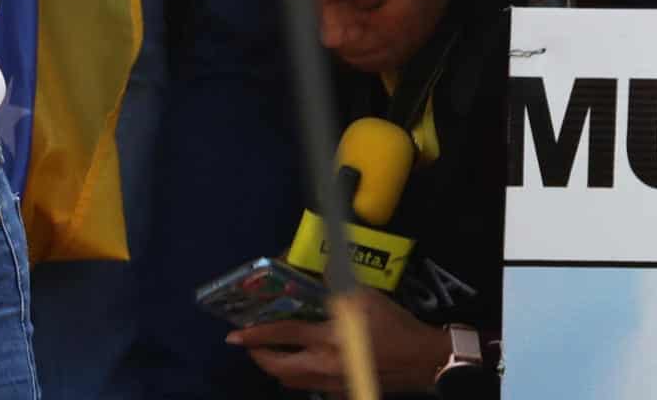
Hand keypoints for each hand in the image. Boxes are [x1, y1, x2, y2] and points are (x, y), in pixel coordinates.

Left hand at [229, 288, 449, 394]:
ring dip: (277, 368)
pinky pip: (311, 388)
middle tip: (251, 344)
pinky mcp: (343, 392)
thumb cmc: (394, 326)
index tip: (234, 335)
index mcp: (326, 339)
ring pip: (291, 382)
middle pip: (278, 368)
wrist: (421, 360)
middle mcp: (322, 365)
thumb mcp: (364, 296)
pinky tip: (306, 364)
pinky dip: (301, 377)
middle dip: (259, 357)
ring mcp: (332, 384)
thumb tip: (317, 270)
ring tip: (274, 353)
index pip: (280, 336)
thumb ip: (335, 286)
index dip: (255, 335)